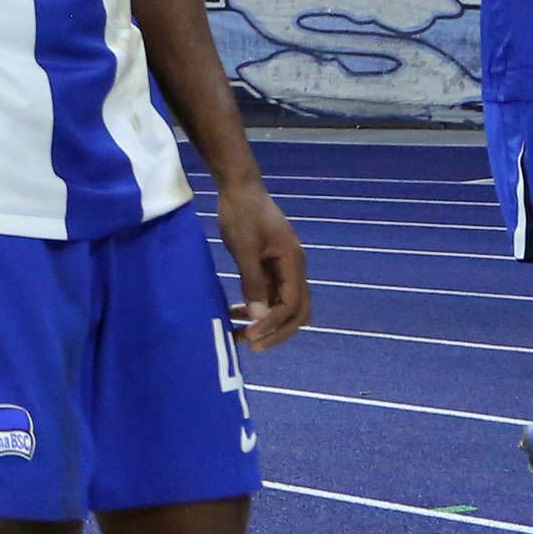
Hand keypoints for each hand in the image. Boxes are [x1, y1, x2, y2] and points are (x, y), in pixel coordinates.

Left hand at [215, 178, 309, 350]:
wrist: (239, 188)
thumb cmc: (241, 214)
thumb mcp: (244, 247)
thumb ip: (252, 281)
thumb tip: (259, 317)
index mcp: (294, 262)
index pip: (292, 305)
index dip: (274, 324)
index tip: (252, 335)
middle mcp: (294, 268)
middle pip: (296, 311)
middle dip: (277, 331)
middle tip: (252, 345)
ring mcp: (284, 267)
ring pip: (282, 305)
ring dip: (265, 322)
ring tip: (240, 336)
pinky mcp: (270, 266)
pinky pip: (270, 294)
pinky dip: (257, 307)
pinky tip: (236, 314)